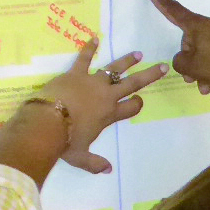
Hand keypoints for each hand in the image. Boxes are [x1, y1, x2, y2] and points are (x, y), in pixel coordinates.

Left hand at [0, 41, 163, 177]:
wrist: (48, 122)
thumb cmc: (66, 141)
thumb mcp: (81, 157)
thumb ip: (95, 163)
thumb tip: (107, 171)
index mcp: (110, 115)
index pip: (131, 108)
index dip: (137, 105)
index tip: (139, 102)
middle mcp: (106, 96)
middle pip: (132, 84)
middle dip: (148, 76)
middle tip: (161, 67)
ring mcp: (92, 82)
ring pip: (114, 68)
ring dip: (126, 61)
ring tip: (137, 54)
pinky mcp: (75, 73)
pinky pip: (84, 58)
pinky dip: (89, 48)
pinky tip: (94, 38)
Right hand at [144, 0, 209, 92]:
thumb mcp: (192, 67)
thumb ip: (180, 62)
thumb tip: (185, 59)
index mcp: (198, 25)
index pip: (174, 11)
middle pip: (192, 43)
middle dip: (192, 63)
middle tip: (195, 81)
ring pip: (207, 54)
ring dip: (205, 73)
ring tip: (209, 88)